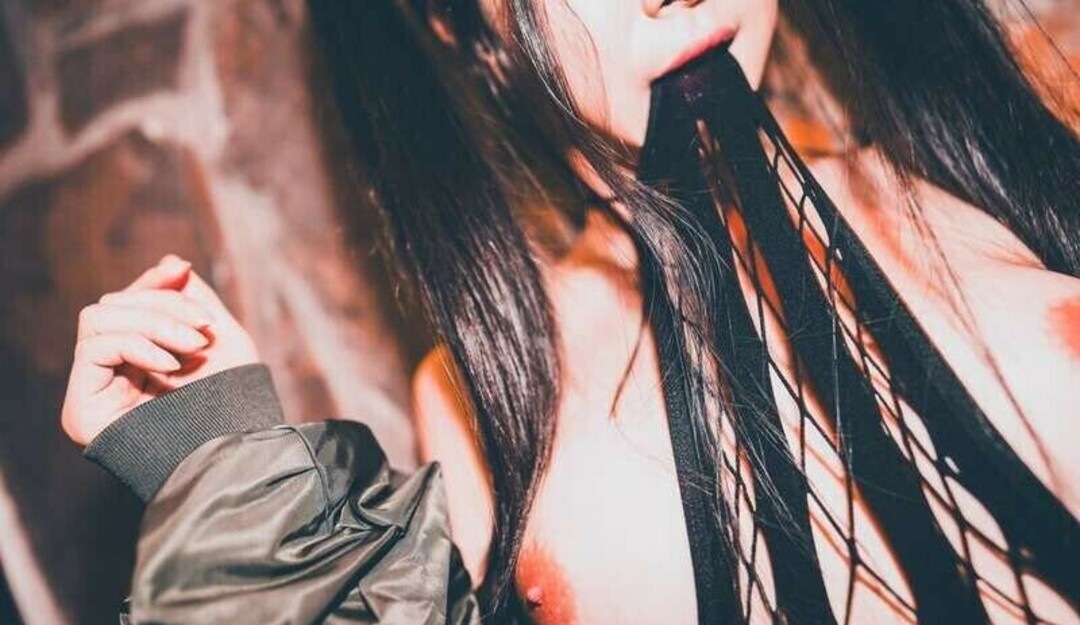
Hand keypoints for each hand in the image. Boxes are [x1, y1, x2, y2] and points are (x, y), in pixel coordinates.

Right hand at [61, 255, 259, 445]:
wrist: (238, 453)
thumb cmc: (236, 403)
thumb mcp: (221, 340)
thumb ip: (194, 301)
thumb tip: (170, 262)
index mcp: (141, 360)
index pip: (128, 305)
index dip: (151, 284)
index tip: (181, 270)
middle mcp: (113, 375)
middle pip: (113, 305)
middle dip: (161, 305)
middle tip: (202, 329)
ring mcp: (95, 392)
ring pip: (98, 319)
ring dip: (151, 323)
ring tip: (192, 347)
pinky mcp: (81, 409)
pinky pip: (93, 348)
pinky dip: (135, 344)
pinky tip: (170, 365)